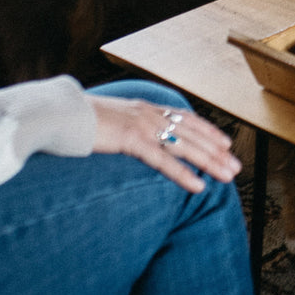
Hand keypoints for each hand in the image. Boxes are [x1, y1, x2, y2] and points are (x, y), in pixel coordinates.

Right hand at [89, 96, 240, 192]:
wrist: (59, 111)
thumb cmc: (77, 119)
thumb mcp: (107, 120)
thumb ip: (123, 127)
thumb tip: (127, 134)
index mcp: (145, 108)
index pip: (185, 118)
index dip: (207, 131)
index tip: (225, 142)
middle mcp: (149, 114)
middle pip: (192, 133)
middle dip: (216, 150)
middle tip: (235, 165)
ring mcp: (142, 126)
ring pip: (185, 146)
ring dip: (209, 162)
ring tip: (227, 176)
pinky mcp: (132, 140)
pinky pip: (163, 161)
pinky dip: (183, 174)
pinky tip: (198, 186)